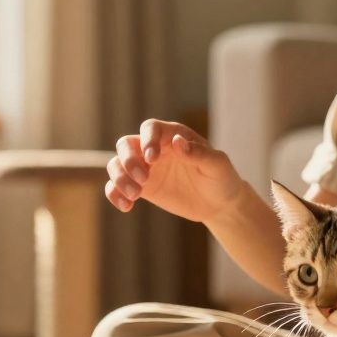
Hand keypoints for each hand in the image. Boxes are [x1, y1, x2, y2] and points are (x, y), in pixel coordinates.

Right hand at [106, 119, 243, 223]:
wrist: (219, 203)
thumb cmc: (221, 177)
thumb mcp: (217, 164)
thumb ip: (198, 153)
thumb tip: (177, 142)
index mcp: (173, 136)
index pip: (150, 129)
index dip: (147, 141)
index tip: (152, 159)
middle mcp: (155, 149)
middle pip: (126, 144)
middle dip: (128, 160)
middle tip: (143, 179)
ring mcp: (145, 168)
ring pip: (117, 164)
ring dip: (119, 178)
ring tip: (135, 195)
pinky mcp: (142, 188)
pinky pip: (118, 186)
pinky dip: (115, 194)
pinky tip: (126, 207)